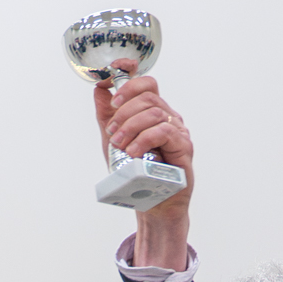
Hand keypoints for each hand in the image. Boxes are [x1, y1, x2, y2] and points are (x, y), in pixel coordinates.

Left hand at [93, 67, 192, 267]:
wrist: (151, 206)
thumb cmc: (136, 176)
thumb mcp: (114, 143)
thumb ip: (107, 117)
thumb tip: (99, 89)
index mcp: (153, 114)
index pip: (146, 84)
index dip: (131, 75)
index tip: (113, 77)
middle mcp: (168, 118)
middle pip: (148, 95)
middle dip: (124, 111)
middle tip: (112, 132)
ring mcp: (178, 132)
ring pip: (154, 112)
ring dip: (131, 127)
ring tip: (120, 146)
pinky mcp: (183, 148)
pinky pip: (165, 132)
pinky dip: (145, 139)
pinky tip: (134, 152)